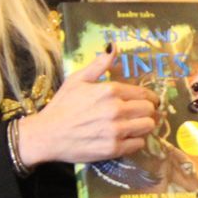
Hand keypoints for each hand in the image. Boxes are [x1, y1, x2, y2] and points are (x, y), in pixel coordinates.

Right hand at [16, 50, 159, 166]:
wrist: (46, 135)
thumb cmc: (61, 106)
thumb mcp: (77, 80)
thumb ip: (98, 65)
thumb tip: (113, 48)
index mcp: (110, 91)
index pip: (144, 93)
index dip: (150, 98)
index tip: (151, 101)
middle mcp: (116, 110)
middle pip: (149, 110)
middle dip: (148, 111)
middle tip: (142, 114)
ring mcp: (116, 130)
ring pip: (148, 126)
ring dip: (144, 126)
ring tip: (136, 126)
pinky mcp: (114, 149)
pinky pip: (139, 144)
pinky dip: (136, 141)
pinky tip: (127, 138)